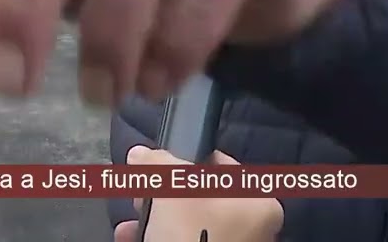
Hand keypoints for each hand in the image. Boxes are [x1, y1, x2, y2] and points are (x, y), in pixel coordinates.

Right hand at [113, 146, 281, 241]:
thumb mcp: (173, 189)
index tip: (158, 166)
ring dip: (154, 221)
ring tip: (127, 225)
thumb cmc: (193, 234)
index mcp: (260, 203)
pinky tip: (130, 239)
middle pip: (202, 199)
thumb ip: (157, 165)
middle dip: (163, 196)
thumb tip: (140, 154)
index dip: (186, 162)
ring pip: (188, 227)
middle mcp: (253, 230)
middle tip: (140, 195)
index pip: (223, 168)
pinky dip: (158, 240)